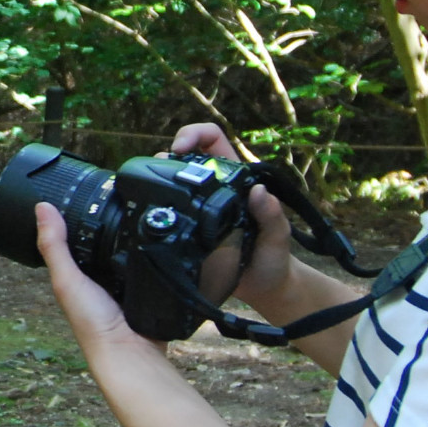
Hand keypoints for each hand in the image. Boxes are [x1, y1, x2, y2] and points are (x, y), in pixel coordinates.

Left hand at [36, 201, 163, 352]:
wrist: (131, 351)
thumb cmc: (92, 324)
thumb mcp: (67, 280)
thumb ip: (55, 247)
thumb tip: (42, 207)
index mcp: (77, 274)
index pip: (75, 236)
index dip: (78, 213)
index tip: (85, 187)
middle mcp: (99, 277)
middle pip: (105, 240)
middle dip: (114, 222)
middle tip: (120, 194)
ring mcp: (124, 283)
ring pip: (129, 250)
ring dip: (136, 237)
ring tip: (142, 212)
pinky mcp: (146, 287)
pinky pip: (150, 263)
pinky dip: (154, 252)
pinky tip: (160, 240)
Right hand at [169, 124, 292, 308]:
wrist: (263, 291)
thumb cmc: (274, 260)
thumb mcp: (277, 237)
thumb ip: (272, 215)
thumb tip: (259, 191)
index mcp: (235, 181)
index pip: (212, 140)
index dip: (194, 135)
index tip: (180, 149)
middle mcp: (214, 189)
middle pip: (185, 157)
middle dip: (168, 155)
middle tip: (159, 170)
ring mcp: (197, 208)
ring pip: (171, 181)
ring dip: (158, 177)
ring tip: (151, 188)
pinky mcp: (186, 228)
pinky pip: (168, 209)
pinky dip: (156, 204)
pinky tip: (150, 211)